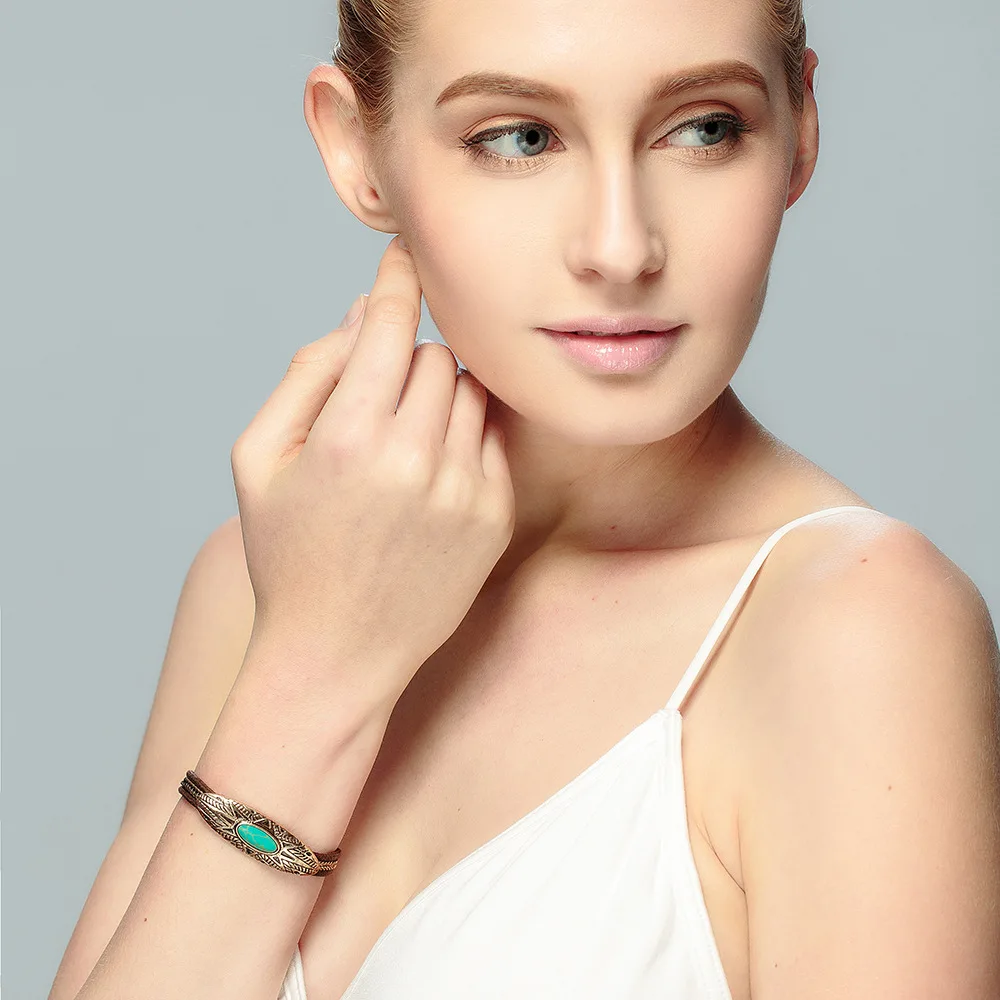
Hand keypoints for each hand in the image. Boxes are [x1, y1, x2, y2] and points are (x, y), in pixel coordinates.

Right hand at [230, 236, 514, 706]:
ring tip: (401, 441)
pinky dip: (464, 436)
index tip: (403, 254)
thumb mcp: (258, 460)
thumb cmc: (289, 554)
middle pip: (435, 355)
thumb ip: (305, 375)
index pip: (390, 325)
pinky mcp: (496, 515)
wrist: (339, 653)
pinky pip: (492, 437)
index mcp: (349, 437)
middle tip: (376, 401)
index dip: (396, 281)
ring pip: (470, 391)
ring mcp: (465, 489)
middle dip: (406, 361)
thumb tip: (360, 315)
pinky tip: (430, 473)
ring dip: (439, 395)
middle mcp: (415, 458)